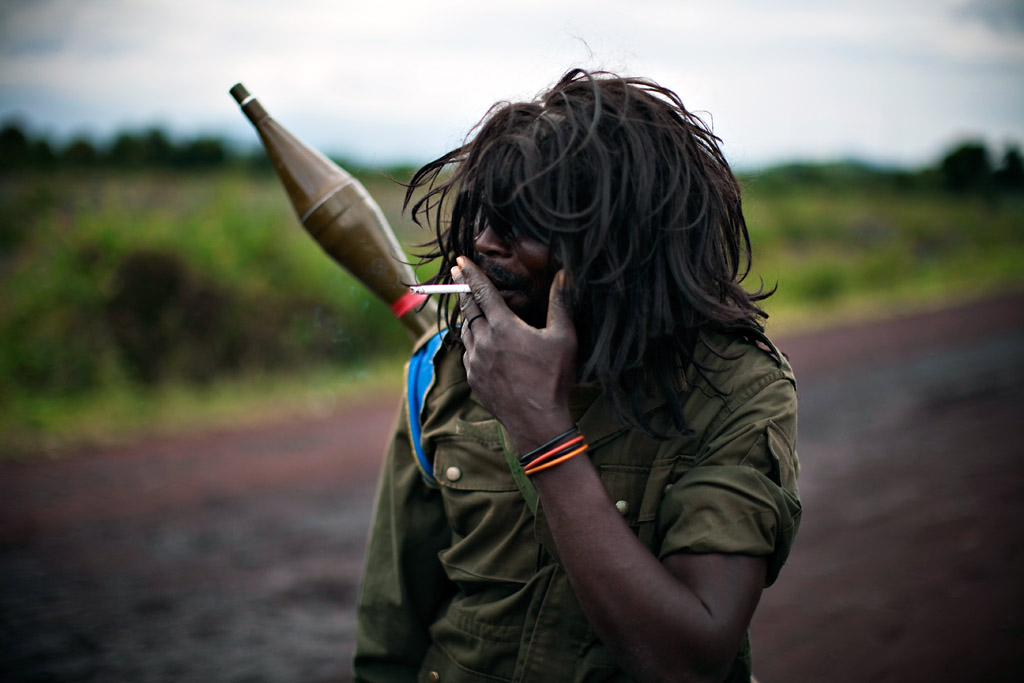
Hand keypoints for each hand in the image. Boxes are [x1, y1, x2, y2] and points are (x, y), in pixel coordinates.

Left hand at [453, 256, 576, 452]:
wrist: (536, 422)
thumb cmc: (552, 379)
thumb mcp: (564, 339)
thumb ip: (561, 304)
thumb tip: (565, 274)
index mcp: (503, 327)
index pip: (482, 292)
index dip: (471, 274)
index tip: (460, 260)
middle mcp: (483, 342)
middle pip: (468, 309)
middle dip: (463, 289)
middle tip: (456, 274)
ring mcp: (475, 362)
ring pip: (466, 331)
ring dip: (467, 317)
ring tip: (470, 308)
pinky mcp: (473, 379)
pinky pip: (468, 354)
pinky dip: (472, 342)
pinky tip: (479, 342)